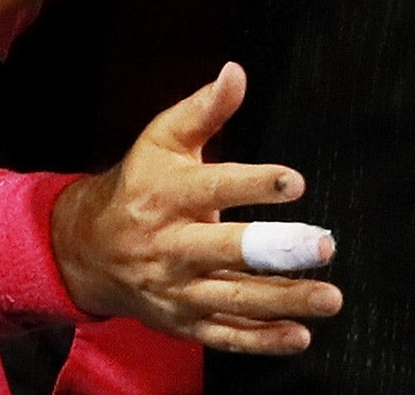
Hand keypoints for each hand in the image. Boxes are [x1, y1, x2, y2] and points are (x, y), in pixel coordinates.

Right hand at [49, 64, 341, 354]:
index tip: (296, 182)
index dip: (255, 184)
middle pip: (225, 252)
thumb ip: (204, 109)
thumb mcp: (161, 139)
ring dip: (284, 302)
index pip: (214, 187)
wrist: (85, 250)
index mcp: (167, 196)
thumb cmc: (138, 185)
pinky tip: (299, 337)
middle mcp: (171, 246)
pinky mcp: (182, 321)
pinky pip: (223, 336)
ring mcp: (176, 289)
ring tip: (329, 297)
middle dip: (276, 251)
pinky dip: (261, 341)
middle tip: (323, 246)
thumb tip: (236, 72)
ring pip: (232, 300)